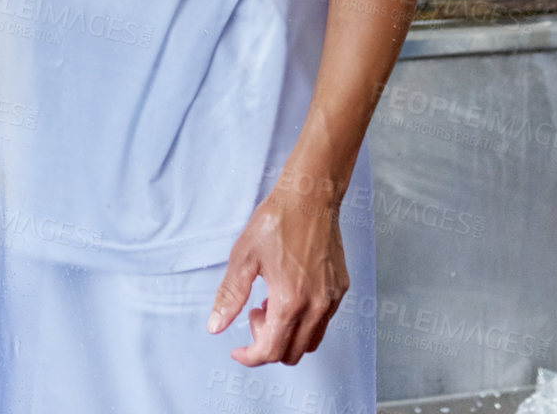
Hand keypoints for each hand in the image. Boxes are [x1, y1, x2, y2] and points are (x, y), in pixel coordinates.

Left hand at [209, 185, 348, 366]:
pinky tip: (287, 294)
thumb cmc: (276, 223)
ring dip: (287, 334)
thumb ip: (230, 297)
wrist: (309, 199)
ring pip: (311, 341)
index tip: (238, 350)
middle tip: (253, 314)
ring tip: (270, 303)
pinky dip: (303, 321)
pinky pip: (323, 322)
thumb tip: (216, 326)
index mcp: (290, 301)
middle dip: (268, 344)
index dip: (250, 357)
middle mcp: (317, 306)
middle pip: (293, 353)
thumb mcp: (243, 259)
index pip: (271, 350)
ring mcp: (332, 299)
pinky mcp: (341, 290)